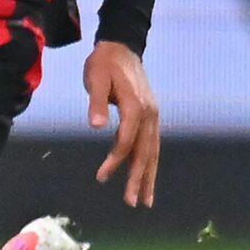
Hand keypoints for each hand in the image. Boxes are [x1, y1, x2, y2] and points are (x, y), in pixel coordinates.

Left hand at [83, 40, 160, 208]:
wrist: (121, 46)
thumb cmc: (104, 63)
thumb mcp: (96, 78)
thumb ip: (96, 101)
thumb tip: (96, 126)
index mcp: (136, 106)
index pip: (126, 140)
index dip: (115, 160)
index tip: (101, 177)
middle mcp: (149, 114)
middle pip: (145, 152)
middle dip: (139, 178)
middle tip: (133, 203)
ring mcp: (153, 115)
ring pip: (152, 151)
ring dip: (148, 176)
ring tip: (145, 200)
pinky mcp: (150, 116)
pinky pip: (151, 144)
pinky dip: (149, 163)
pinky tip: (145, 176)